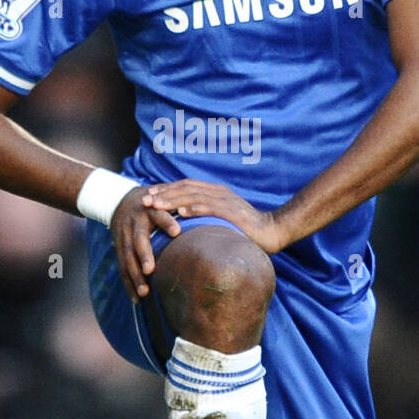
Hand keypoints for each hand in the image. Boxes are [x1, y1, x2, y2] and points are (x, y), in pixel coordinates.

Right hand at [110, 188, 180, 301]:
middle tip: (150, 270)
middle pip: (138, 240)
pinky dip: (129, 284)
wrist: (119, 201)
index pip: (158, 215)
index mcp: (150, 209)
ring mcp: (124, 237)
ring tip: (144, 293)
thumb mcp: (164, 199)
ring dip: (135, 276)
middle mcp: (135, 223)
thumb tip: (215, 210)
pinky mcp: (119, 249)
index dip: (166, 222)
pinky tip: (137, 300)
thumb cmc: (153, 203)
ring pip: (128, 258)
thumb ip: (182, 205)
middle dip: (143, 255)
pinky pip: (122, 268)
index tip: (176, 231)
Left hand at [140, 179, 287, 254]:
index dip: (167, 189)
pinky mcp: (233, 213)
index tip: (149, 195)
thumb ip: (206, 215)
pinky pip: (210, 208)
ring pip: (194, 196)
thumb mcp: (222, 218)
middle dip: (164, 193)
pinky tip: (181, 211)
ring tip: (156, 204)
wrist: (273, 231)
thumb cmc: (246, 229)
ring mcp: (226, 201)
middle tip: (145, 199)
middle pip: (186, 188)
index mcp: (216, 192)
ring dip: (173, 199)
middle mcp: (219, 193)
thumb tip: (185, 219)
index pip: (186, 186)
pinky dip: (195, 208)